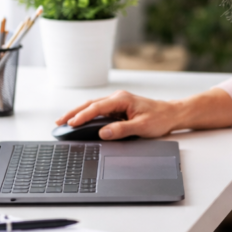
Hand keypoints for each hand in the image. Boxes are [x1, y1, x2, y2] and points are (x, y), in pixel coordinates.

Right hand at [56, 86, 231, 139]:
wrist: (172, 114)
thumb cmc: (160, 118)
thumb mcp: (142, 127)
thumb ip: (122, 130)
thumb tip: (104, 132)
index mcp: (121, 99)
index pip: (96, 107)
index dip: (82, 116)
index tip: (71, 123)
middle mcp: (117, 98)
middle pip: (90, 104)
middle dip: (73, 113)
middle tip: (59, 122)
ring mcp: (117, 103)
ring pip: (93, 107)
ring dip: (78, 113)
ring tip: (64, 122)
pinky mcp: (118, 108)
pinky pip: (99, 111)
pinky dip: (87, 115)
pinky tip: (80, 121)